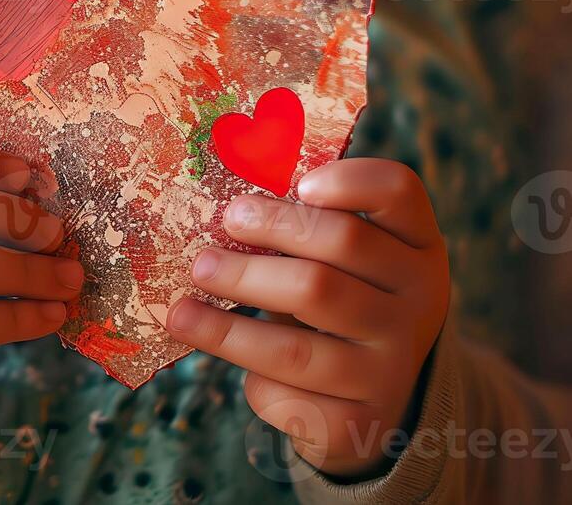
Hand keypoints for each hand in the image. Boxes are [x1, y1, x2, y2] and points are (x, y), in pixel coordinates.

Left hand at [164, 158, 450, 478]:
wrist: (374, 404)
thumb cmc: (339, 309)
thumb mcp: (343, 267)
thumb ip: (303, 232)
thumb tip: (221, 213)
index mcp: (415, 247)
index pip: (399, 191)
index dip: (351, 181)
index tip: (299, 184)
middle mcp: (419, 302)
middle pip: (341, 249)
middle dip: (267, 235)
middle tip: (208, 246)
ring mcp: (394, 365)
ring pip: (299, 338)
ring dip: (227, 325)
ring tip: (181, 310)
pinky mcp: (362, 420)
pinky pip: (289, 394)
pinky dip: (252, 381)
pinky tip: (233, 370)